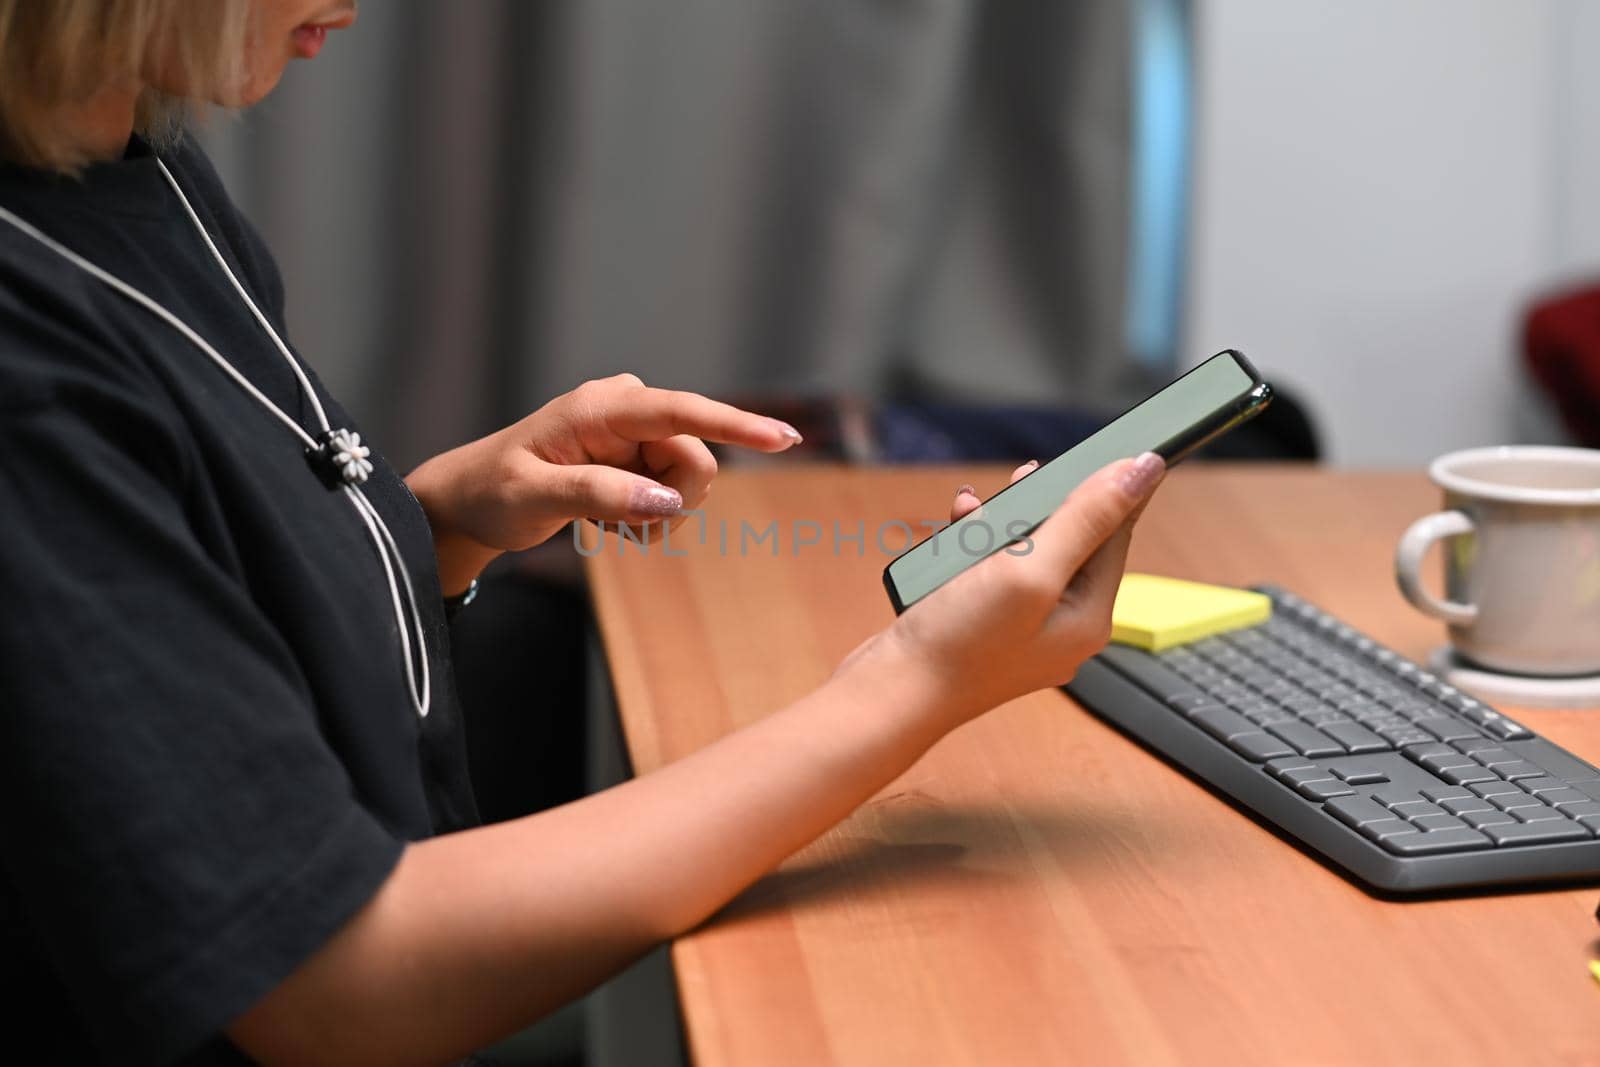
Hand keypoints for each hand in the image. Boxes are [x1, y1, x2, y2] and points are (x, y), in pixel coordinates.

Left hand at [406, 374, 800, 590]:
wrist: (469, 502)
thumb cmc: (492, 493)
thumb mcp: (536, 498)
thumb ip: (600, 496)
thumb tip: (665, 502)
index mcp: (601, 407)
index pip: (681, 411)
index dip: (736, 425)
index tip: (785, 438)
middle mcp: (627, 409)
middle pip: (695, 459)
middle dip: (672, 503)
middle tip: (622, 529)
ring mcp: (634, 432)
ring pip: (689, 482)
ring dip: (659, 517)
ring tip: (608, 527)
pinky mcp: (637, 455)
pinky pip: (674, 493)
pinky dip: (650, 519)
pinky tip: (610, 521)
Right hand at [847, 453, 1164, 728]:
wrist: (891, 693)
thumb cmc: (960, 643)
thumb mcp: (1030, 570)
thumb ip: (1086, 518)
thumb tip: (1143, 469)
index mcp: (1089, 617)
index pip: (1116, 534)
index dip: (1105, 488)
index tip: (1099, 446)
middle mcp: (1063, 625)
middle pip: (1070, 540)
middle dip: (1040, 506)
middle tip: (1024, 480)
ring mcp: (1023, 628)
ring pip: (1025, 551)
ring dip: (1000, 523)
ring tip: (973, 511)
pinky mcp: (985, 626)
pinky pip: (992, 571)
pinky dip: (973, 548)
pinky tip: (955, 535)